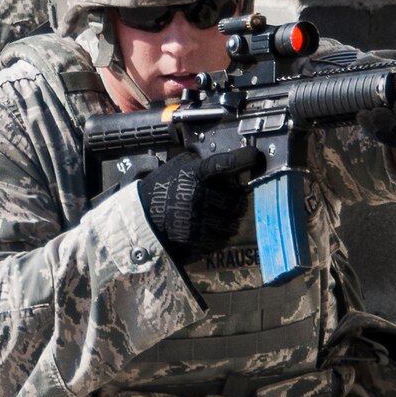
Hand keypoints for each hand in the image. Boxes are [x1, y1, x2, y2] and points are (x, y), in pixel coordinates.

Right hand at [139, 148, 262, 261]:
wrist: (142, 217)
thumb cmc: (163, 189)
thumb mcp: (177, 168)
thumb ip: (200, 164)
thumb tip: (229, 163)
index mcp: (194, 174)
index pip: (223, 163)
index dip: (242, 159)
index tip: (254, 156)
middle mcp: (198, 195)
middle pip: (237, 201)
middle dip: (237, 203)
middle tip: (232, 202)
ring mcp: (198, 219)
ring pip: (232, 224)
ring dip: (230, 221)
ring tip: (220, 217)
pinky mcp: (197, 240)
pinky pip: (222, 240)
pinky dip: (219, 236)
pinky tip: (209, 230)